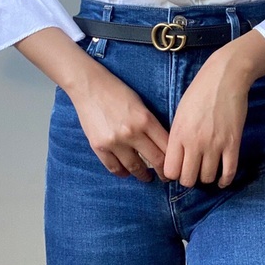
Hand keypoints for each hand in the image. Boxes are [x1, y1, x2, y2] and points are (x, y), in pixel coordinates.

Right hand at [69, 64, 169, 182]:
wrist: (89, 86)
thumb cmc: (117, 91)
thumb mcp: (141, 104)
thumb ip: (151, 124)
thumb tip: (163, 145)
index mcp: (146, 119)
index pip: (166, 146)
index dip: (174, 160)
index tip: (175, 166)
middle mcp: (132, 132)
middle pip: (155, 160)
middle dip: (163, 172)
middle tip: (166, 178)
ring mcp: (114, 141)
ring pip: (135, 167)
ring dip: (143, 175)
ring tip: (147, 177)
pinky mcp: (99, 146)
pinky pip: (114, 167)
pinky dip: (122, 173)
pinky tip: (127, 173)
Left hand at [163, 48, 250, 187]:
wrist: (225, 77)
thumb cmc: (199, 91)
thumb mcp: (180, 112)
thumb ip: (177, 135)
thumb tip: (176, 156)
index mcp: (178, 134)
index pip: (170, 170)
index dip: (173, 174)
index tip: (178, 169)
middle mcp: (195, 142)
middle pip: (188, 179)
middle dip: (189, 179)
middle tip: (193, 171)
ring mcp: (215, 144)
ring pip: (207, 178)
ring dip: (206, 177)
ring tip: (207, 170)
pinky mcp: (233, 143)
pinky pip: (229, 172)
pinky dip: (225, 180)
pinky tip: (222, 179)